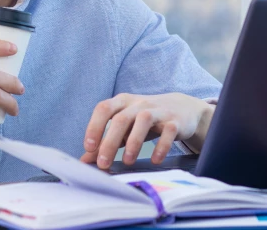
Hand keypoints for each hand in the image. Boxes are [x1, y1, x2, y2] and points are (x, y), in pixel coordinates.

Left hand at [80, 93, 213, 168]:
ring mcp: (157, 110)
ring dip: (134, 142)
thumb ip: (106, 141)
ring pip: (143, 120)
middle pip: (121, 119)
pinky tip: (155, 160)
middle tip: (103, 163)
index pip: (104, 108)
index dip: (94, 126)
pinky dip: (161, 146)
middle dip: (110, 142)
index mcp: (122, 102)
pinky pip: (168, 131)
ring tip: (127, 161)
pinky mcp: (174, 121)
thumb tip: (84, 160)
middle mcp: (138, 104)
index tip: (88, 147)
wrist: (181, 108)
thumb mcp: (125, 126)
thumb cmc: (146, 119)